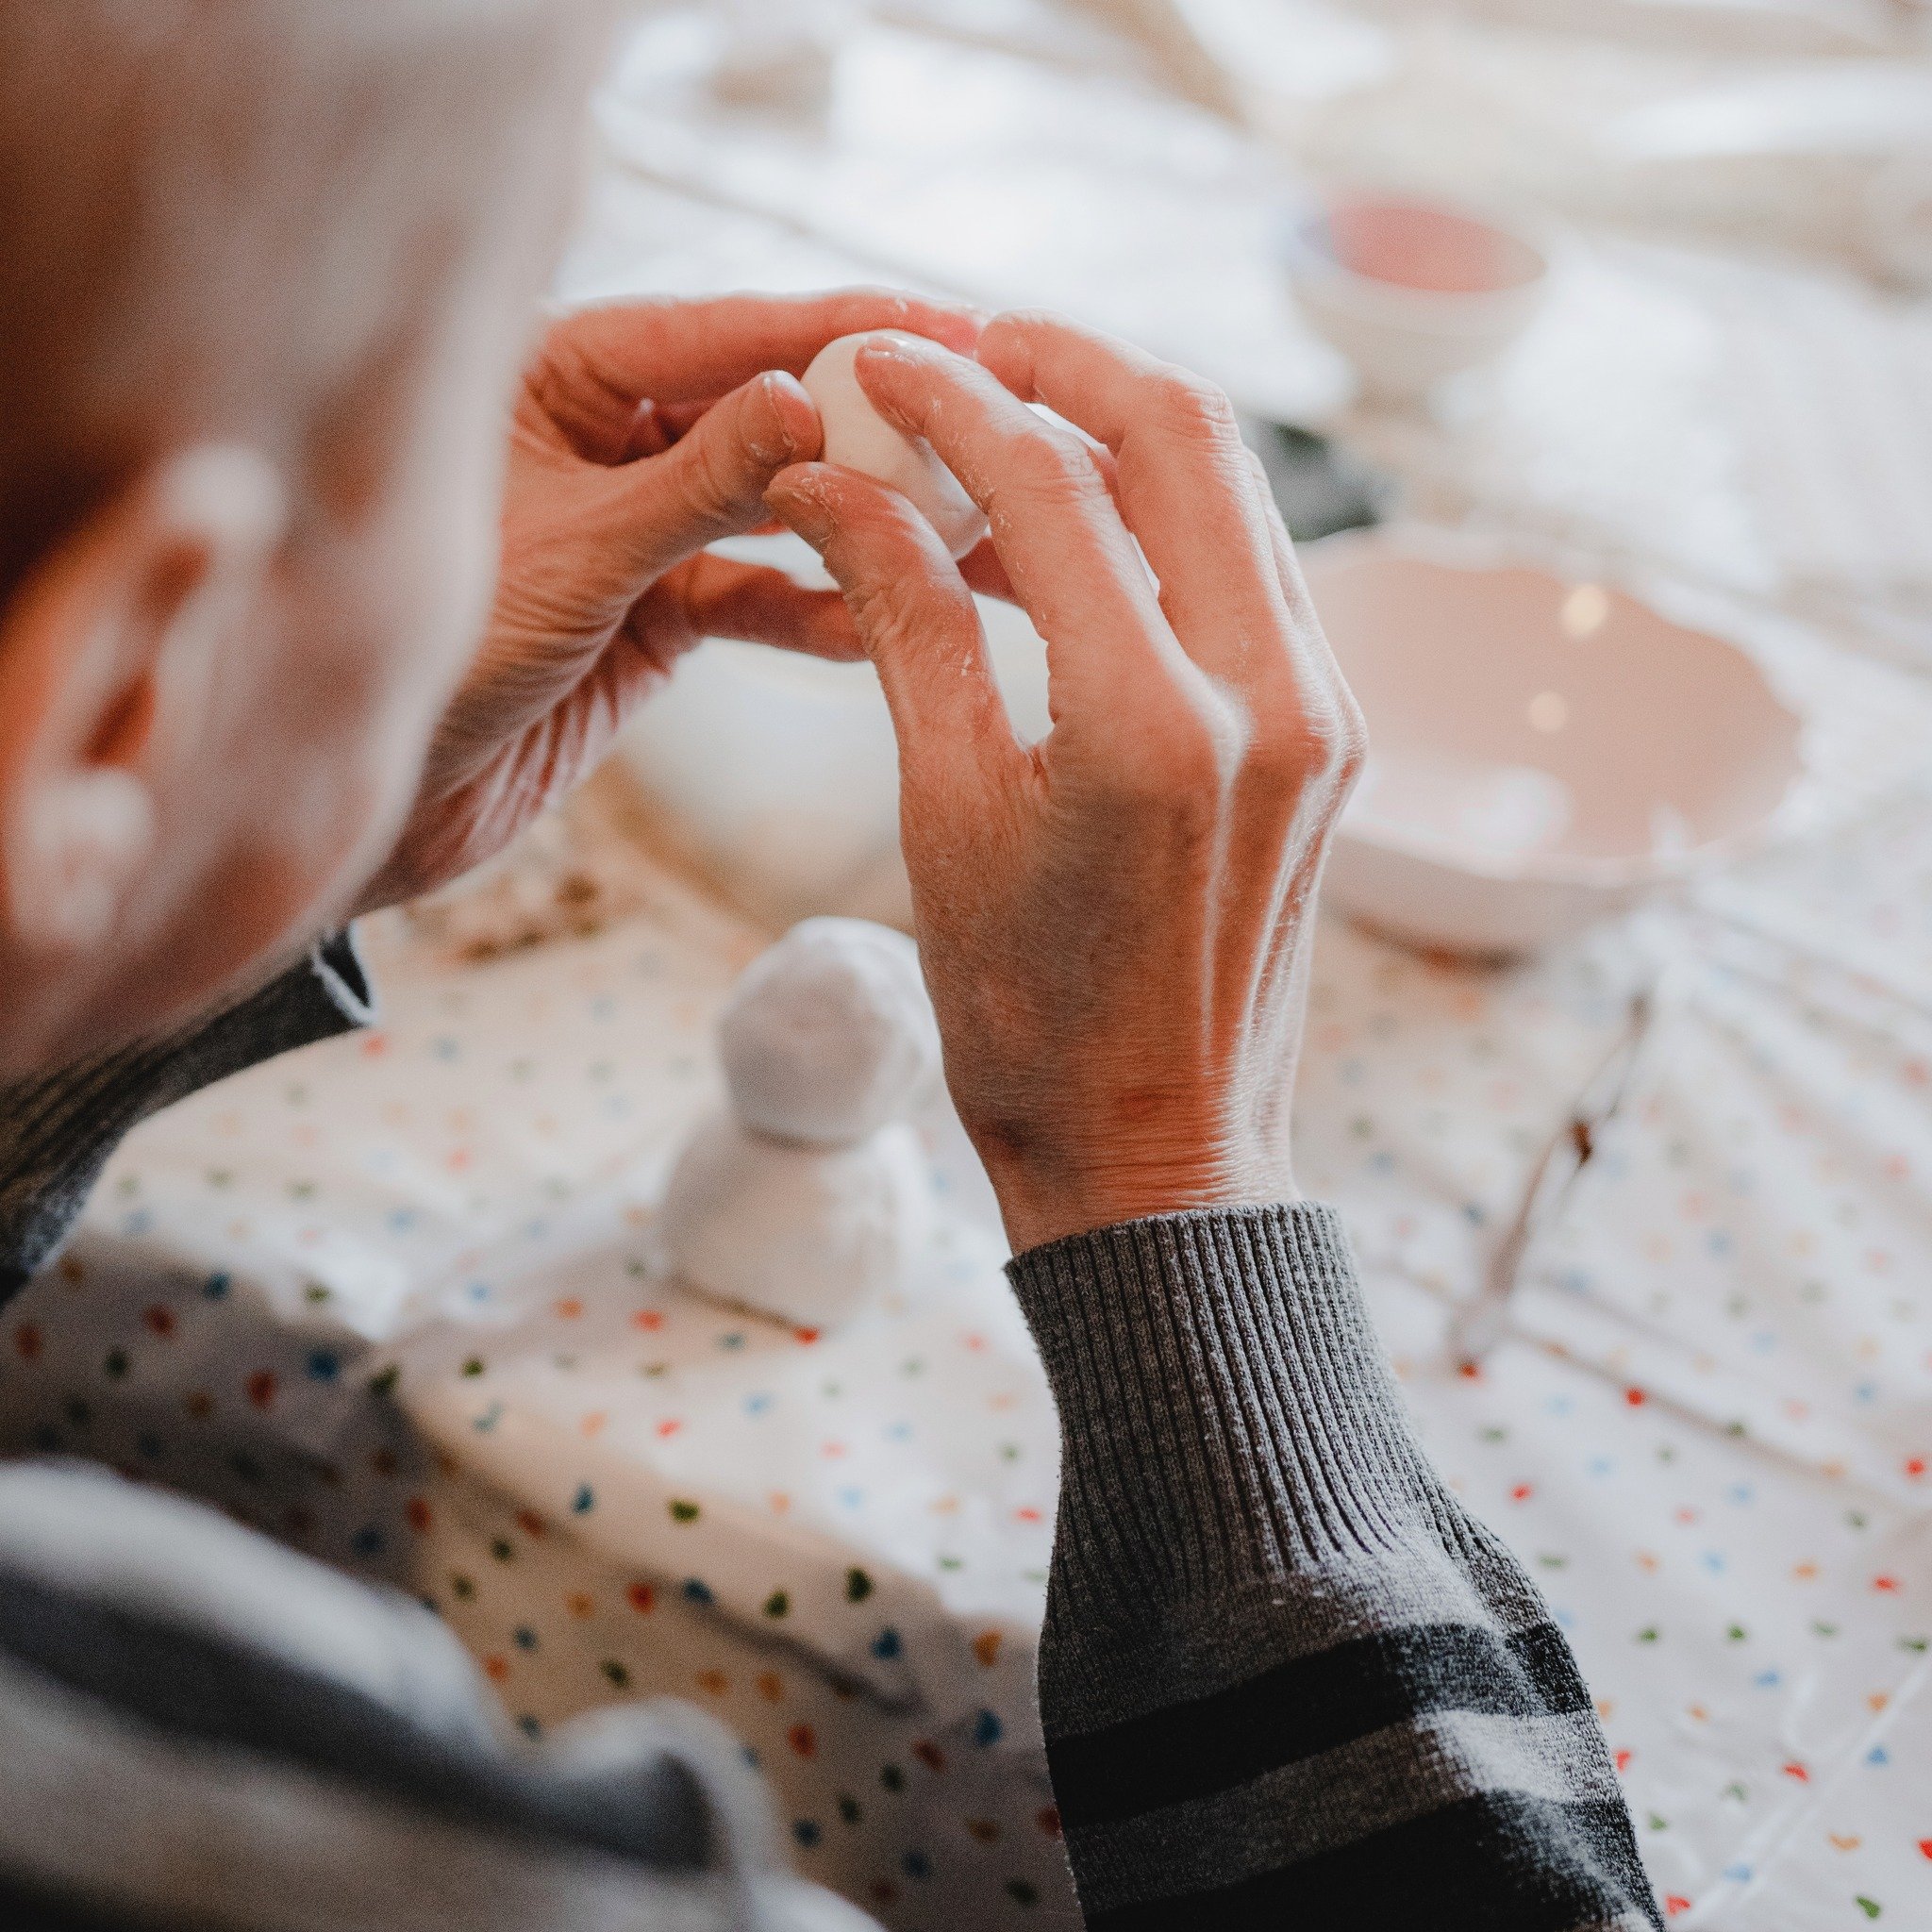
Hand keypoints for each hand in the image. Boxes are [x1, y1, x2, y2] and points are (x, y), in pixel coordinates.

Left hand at [356, 289, 982, 911]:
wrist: (384, 803)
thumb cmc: (433, 656)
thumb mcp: (578, 552)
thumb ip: (697, 482)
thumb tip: (808, 398)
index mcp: (552, 372)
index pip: (718, 330)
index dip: (837, 328)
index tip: (944, 326)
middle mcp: (599, 436)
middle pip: (761, 411)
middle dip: (867, 427)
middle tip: (978, 427)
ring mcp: (634, 527)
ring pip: (771, 507)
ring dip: (858, 522)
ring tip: (960, 529)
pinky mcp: (654, 612)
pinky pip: (755, 597)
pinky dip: (813, 612)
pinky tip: (880, 620)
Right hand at [767, 314, 1362, 1252]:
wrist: (1156, 1157)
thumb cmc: (1030, 1027)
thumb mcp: (942, 822)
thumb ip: (905, 626)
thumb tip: (843, 487)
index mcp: (1153, 732)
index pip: (1051, 490)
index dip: (950, 403)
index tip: (877, 366)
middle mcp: (1270, 702)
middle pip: (1184, 437)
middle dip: (1065, 364)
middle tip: (964, 350)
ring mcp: (1322, 717)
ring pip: (1234, 494)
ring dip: (1126, 431)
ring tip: (1013, 424)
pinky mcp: (1332, 738)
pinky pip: (1256, 573)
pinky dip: (1173, 519)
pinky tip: (1090, 527)